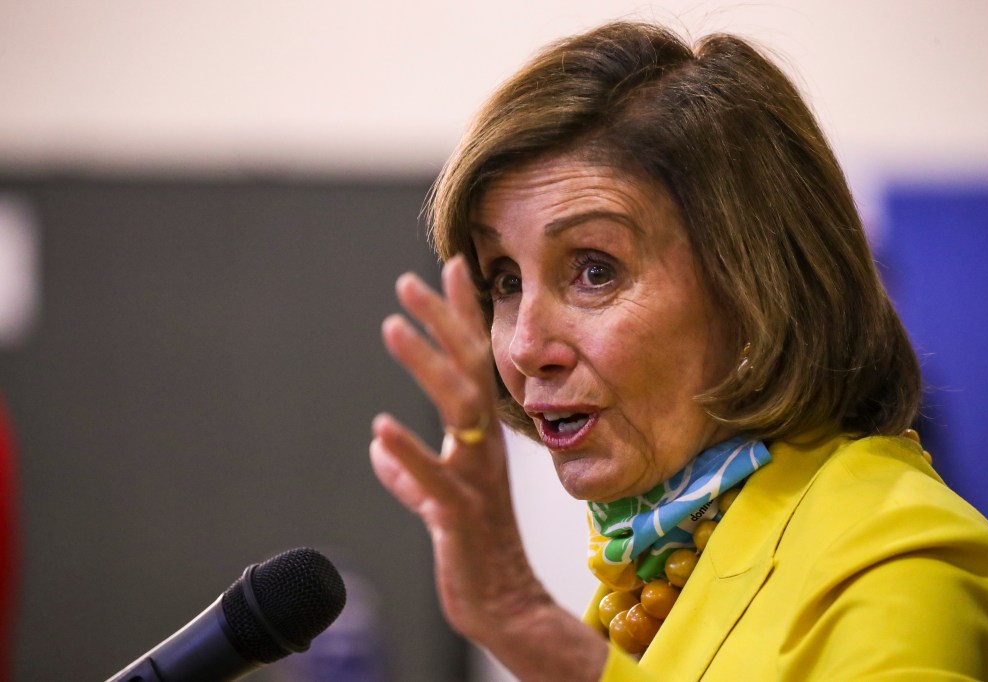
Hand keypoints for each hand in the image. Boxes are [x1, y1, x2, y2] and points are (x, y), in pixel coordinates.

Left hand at [370, 255, 607, 679]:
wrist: (505, 605)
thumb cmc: (477, 548)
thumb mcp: (441, 500)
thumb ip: (413, 471)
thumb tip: (382, 449)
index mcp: (481, 441)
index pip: (474, 365)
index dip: (460, 315)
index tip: (447, 266)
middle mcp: (484, 450)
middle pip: (469, 373)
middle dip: (442, 323)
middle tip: (408, 281)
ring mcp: (475, 481)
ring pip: (458, 413)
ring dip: (426, 367)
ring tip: (393, 328)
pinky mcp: (459, 518)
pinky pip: (434, 481)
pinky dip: (407, 455)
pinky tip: (381, 431)